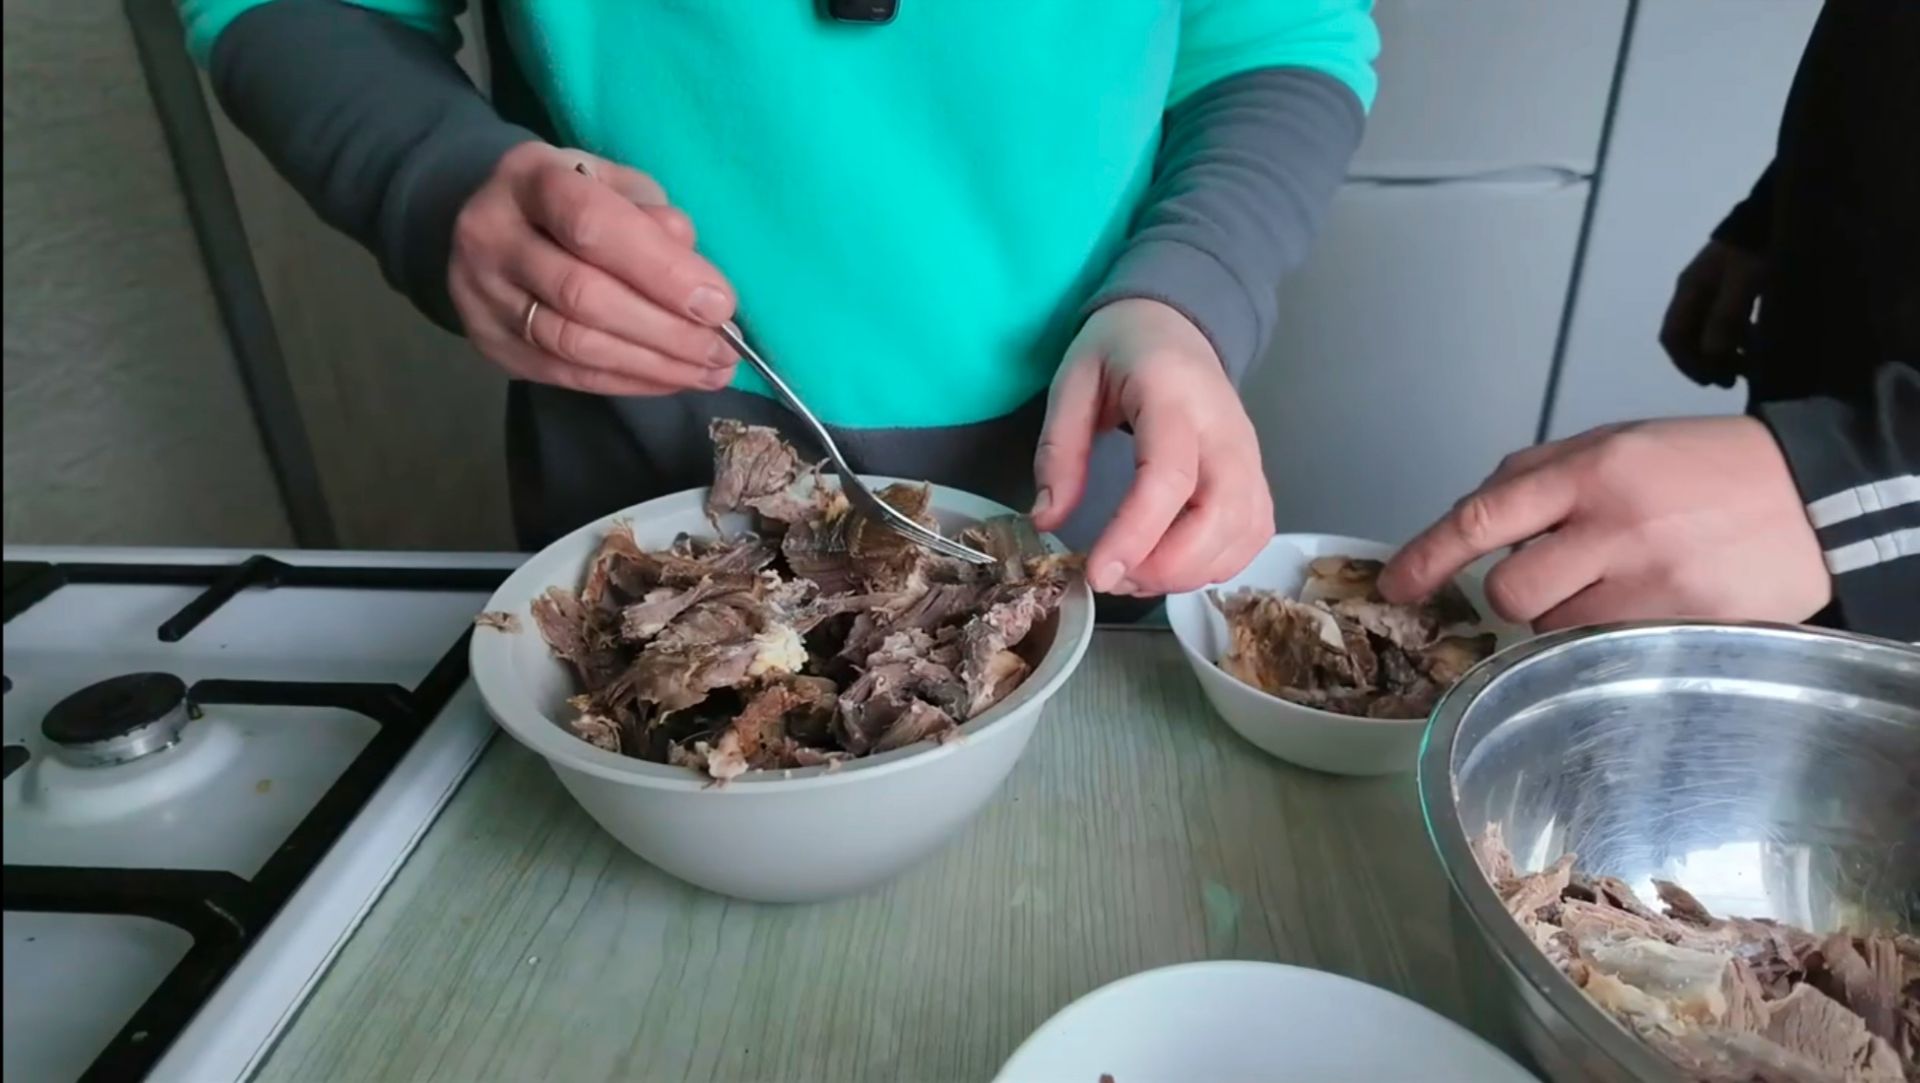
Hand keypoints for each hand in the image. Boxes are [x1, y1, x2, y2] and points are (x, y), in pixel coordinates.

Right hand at [448, 142, 738, 395]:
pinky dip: (627, 381)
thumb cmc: (573, 199)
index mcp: (530, 179)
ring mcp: (481, 295)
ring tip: (709, 373)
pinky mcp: (490, 344)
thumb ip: (654, 218)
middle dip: (665, 330)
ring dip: (652, 365)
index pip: (594, 226)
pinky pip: (566, 374)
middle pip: (583, 295)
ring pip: (574, 344)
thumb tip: (696, 280)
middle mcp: (492, 236)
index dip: (661, 271)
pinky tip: (672, 379)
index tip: (719, 304)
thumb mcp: (615, 184)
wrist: (492, 223)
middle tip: (723, 350)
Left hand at [1031, 299, 1273, 596]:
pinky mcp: (1256, 478)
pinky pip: (1251, 536)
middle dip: (1166, 567)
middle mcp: (1226, 431)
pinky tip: (1170, 566)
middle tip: (1114, 577)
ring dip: (1188, 573)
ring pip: (1241, 534)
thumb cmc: (1121, 350)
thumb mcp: (1073, 382)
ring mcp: (1250, 457)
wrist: (1175, 323)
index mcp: (1175, 398)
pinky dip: (1215, 566)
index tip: (1098, 572)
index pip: (1168, 477)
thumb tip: (1047, 519)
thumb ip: (1059, 450)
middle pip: (1220, 517)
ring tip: (1133, 573)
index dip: (1135, 534)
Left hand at [1378, 417, 1828, 630]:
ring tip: (1617, 586)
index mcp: (1592, 469)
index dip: (1429, 556)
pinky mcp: (1685, 629)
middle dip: (1517, 593)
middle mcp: (1616, 527)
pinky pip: (1606, 653)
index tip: (1396, 585)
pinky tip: (1644, 610)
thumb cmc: (1698, 468)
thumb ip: (1536, 478)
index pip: (1485, 516)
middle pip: (1512, 591)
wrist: (1813, 497)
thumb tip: (1466, 524)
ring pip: (1555, 630)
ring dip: (1567, 617)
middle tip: (1560, 576)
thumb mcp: (1615, 444)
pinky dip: (1608, 640)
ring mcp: (1653, 585)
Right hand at [1659, 239, 1766, 388]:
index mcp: (1690, 288)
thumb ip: (1726, 318)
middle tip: (1736, 380)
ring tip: (1751, 366)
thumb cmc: (1762, 246)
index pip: (1674, 337)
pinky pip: (1728, 319)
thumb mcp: (1746, 280)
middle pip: (1689, 337)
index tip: (1716, 382)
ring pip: (1709, 330)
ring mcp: (1715, 285)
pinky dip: (1739, 337)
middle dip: (1707, 363)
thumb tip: (1711, 357)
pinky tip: (1760, 342)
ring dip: (1725, 352)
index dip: (1689, 364)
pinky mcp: (1736, 282)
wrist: (1786, 207)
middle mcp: (1695, 289)